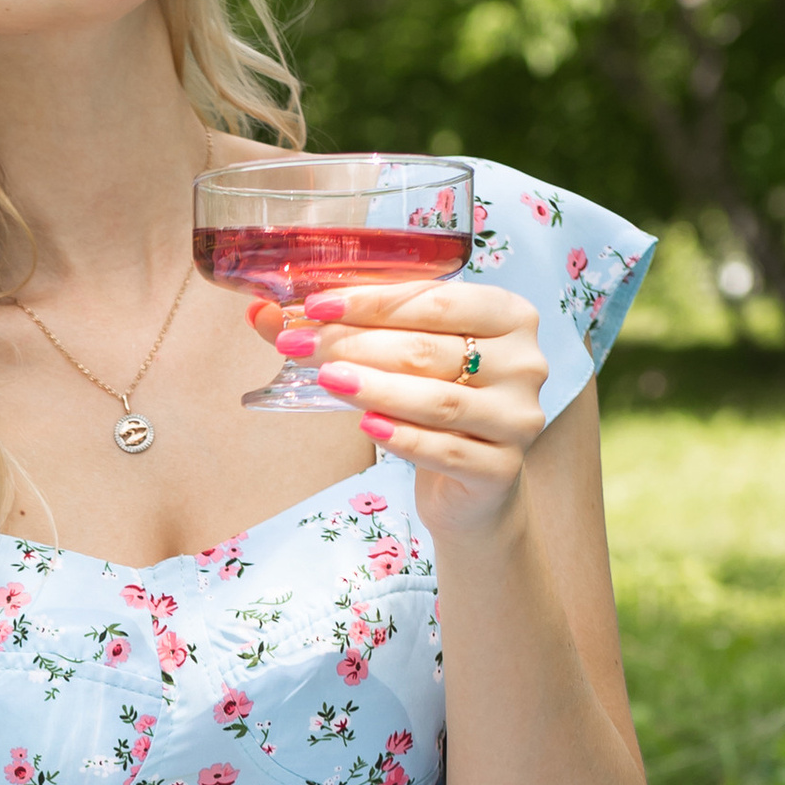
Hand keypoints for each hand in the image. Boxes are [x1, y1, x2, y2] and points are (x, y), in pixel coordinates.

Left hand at [253, 282, 549, 545]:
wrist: (472, 485)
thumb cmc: (434, 405)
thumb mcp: (398, 359)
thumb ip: (342, 330)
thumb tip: (260, 312)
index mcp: (509, 316)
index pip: (437, 300)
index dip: (372, 301)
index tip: (314, 305)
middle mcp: (525, 362)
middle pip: (431, 348)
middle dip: (358, 344)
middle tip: (301, 346)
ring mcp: (518, 417)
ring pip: (438, 399)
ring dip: (375, 387)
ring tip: (325, 380)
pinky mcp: (502, 468)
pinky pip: (446, 449)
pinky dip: (402, 437)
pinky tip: (366, 426)